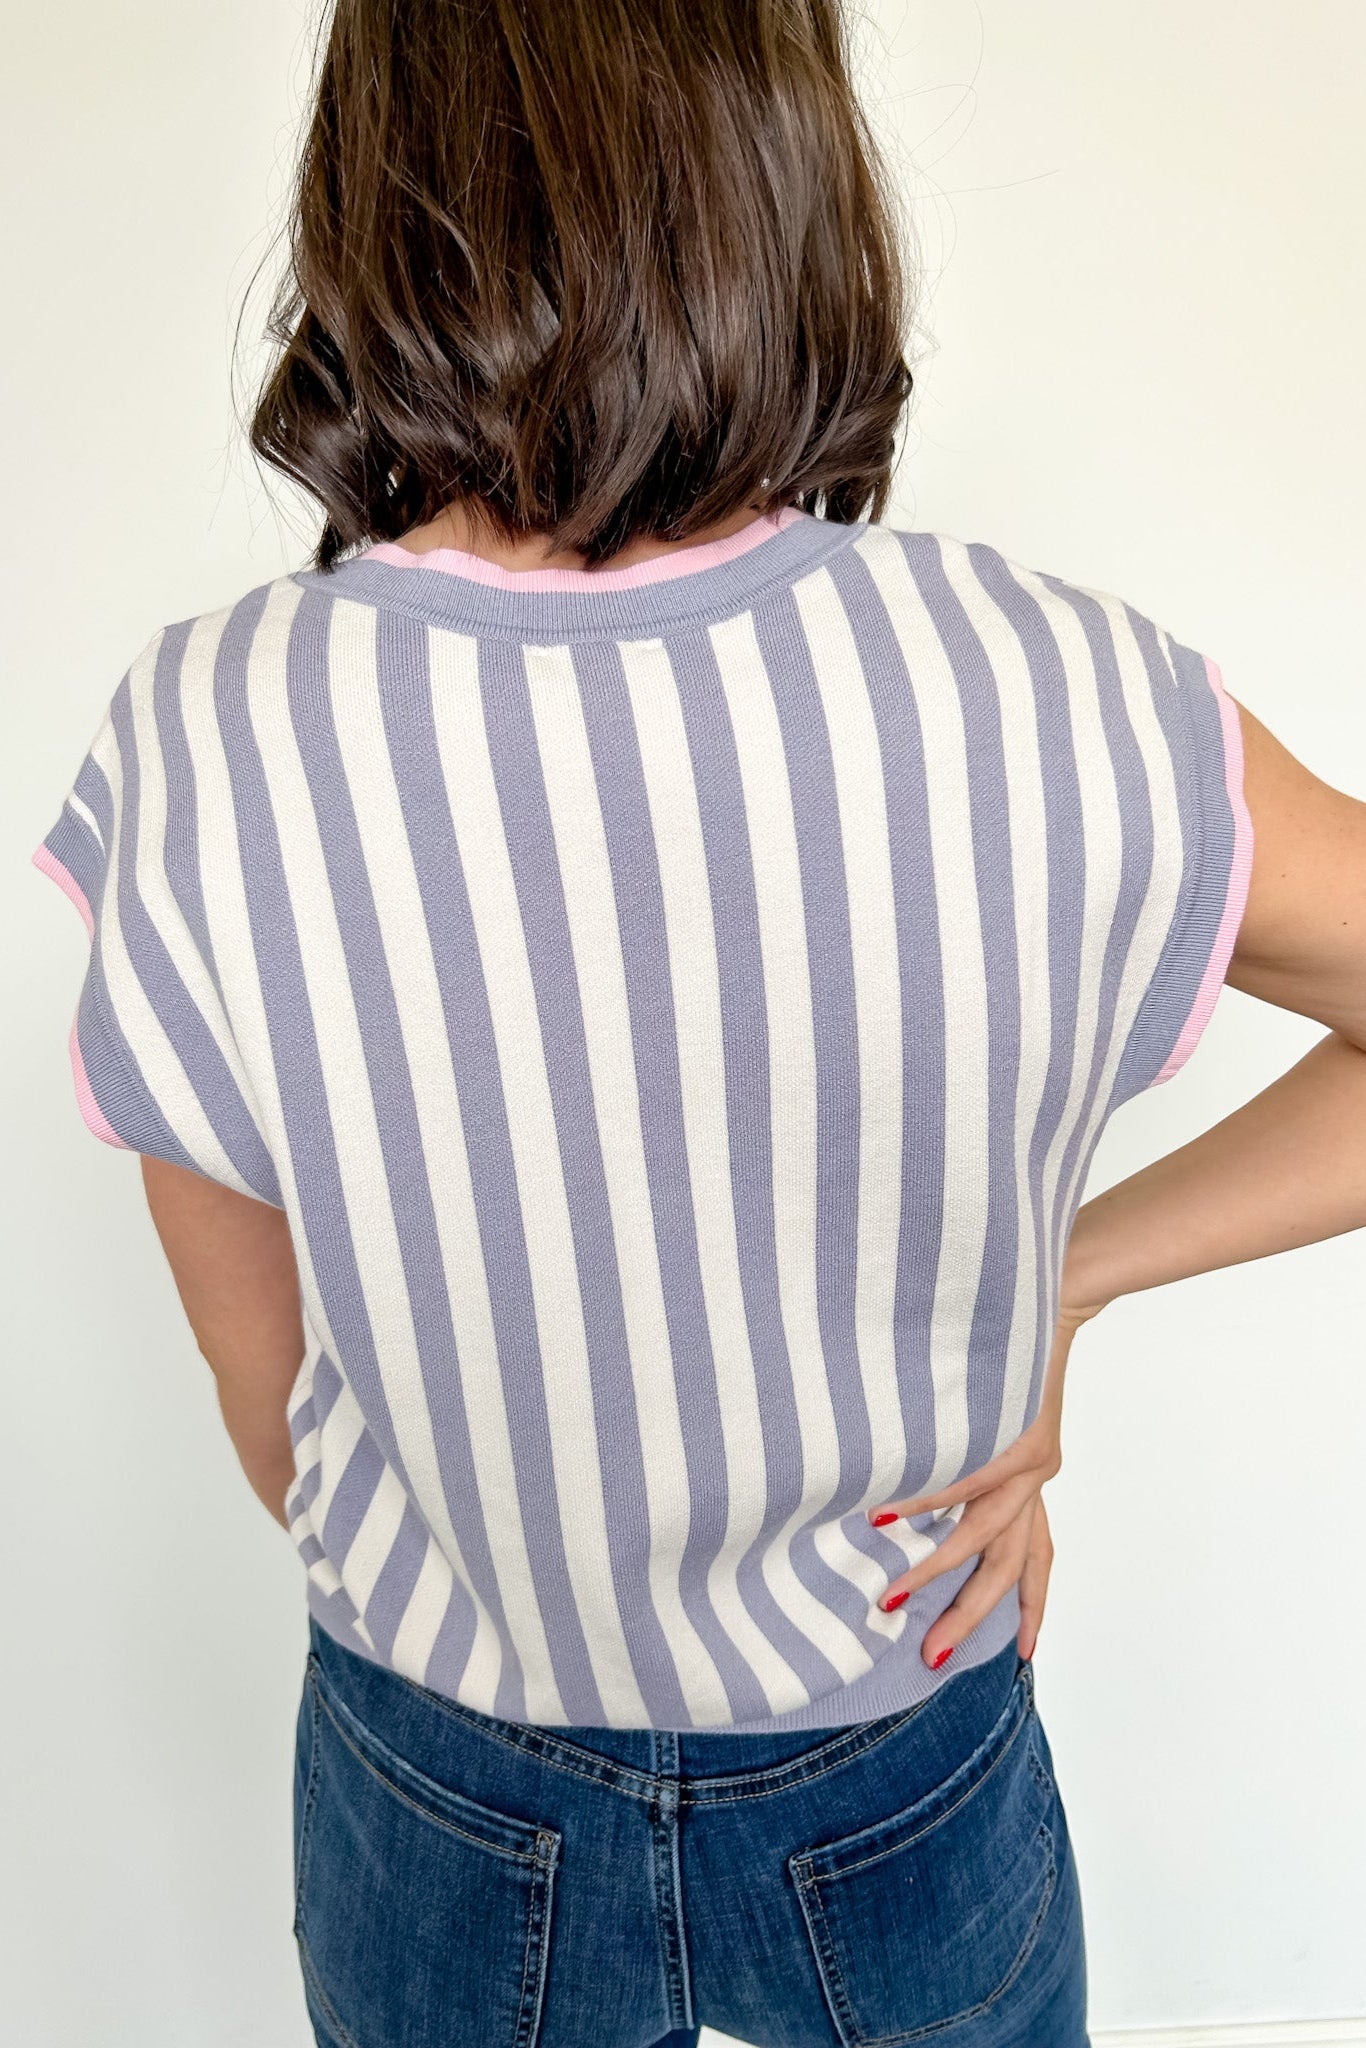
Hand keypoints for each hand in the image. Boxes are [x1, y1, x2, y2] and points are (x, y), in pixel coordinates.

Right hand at [865, 1296, 1105, 1667]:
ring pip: (981, 1536)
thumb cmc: (1009, 1338)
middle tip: (930, 1656)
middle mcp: (1036, 1475)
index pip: (1036, 1555)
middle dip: (968, 1616)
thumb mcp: (992, 1403)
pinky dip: (923, 1503)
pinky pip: (963, 1480)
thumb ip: (967, 1444)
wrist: (1051, 1288)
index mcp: (1032, 1474)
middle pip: (1007, 1566)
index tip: (1021, 1652)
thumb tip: (909, 1468)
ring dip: (933, 1572)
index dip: (1028, 1605)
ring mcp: (1027, 1457)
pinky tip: (887, 1521)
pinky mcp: (1016, 1432)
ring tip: (891, 1599)